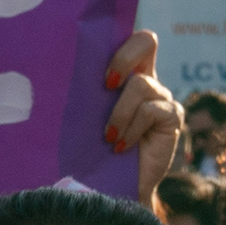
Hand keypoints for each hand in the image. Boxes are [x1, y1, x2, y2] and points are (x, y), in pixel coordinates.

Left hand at [101, 30, 181, 203]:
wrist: (111, 186)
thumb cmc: (90, 149)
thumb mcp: (85, 114)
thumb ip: (85, 90)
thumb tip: (52, 69)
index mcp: (126, 74)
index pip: (131, 38)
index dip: (118, 40)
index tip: (99, 67)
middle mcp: (148, 80)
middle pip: (146, 40)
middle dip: (122, 59)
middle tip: (106, 85)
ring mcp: (163, 98)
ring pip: (141, 85)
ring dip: (119, 113)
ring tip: (109, 137)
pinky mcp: (173, 118)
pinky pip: (152, 111)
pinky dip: (132, 129)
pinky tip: (120, 146)